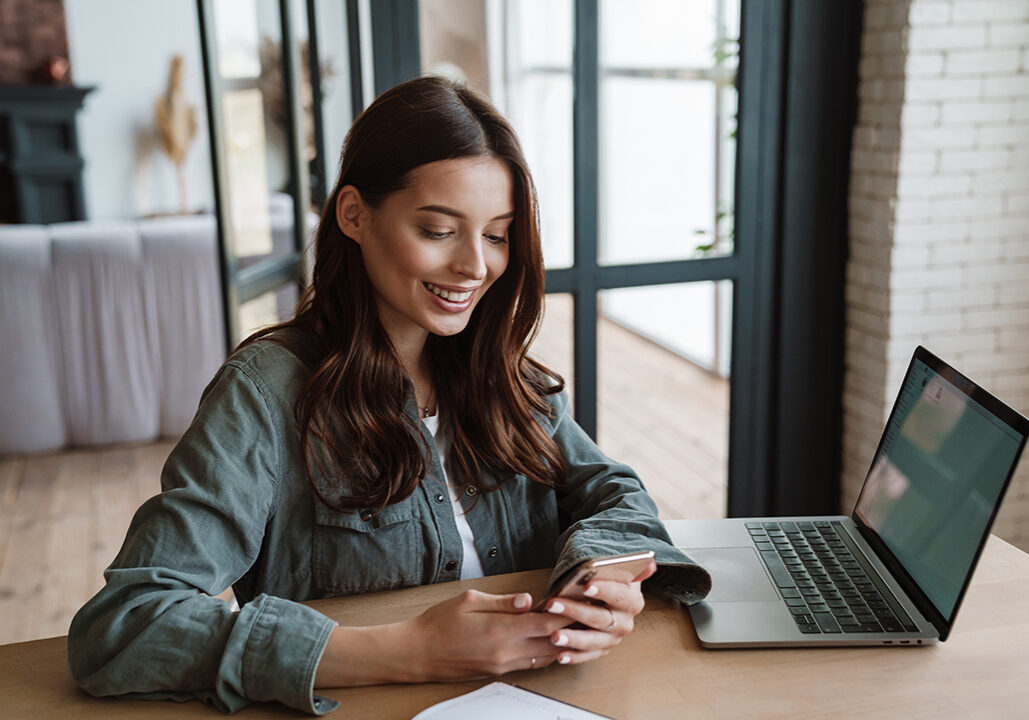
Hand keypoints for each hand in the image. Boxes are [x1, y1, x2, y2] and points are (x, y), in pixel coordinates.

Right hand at [316, 590, 572, 686]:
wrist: (417, 653)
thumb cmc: (439, 622)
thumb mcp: (470, 600)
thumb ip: (503, 601)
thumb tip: (529, 599)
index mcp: (501, 630)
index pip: (547, 623)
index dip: (567, 613)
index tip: (581, 602)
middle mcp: (507, 652)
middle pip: (551, 642)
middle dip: (571, 628)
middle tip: (586, 615)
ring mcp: (504, 665)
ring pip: (544, 657)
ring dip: (560, 643)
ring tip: (575, 628)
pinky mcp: (498, 672)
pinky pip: (530, 663)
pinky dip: (544, 653)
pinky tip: (550, 642)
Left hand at [543, 560, 656, 665]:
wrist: (605, 600)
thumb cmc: (606, 583)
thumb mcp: (616, 573)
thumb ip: (628, 568)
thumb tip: (649, 564)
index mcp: (632, 600)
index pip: (619, 595)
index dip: (604, 590)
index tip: (586, 586)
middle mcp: (625, 622)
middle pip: (601, 618)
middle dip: (576, 611)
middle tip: (553, 605)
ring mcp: (613, 639)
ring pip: (594, 641)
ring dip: (573, 639)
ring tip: (555, 636)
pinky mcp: (601, 650)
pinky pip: (588, 656)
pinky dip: (574, 657)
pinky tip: (560, 656)